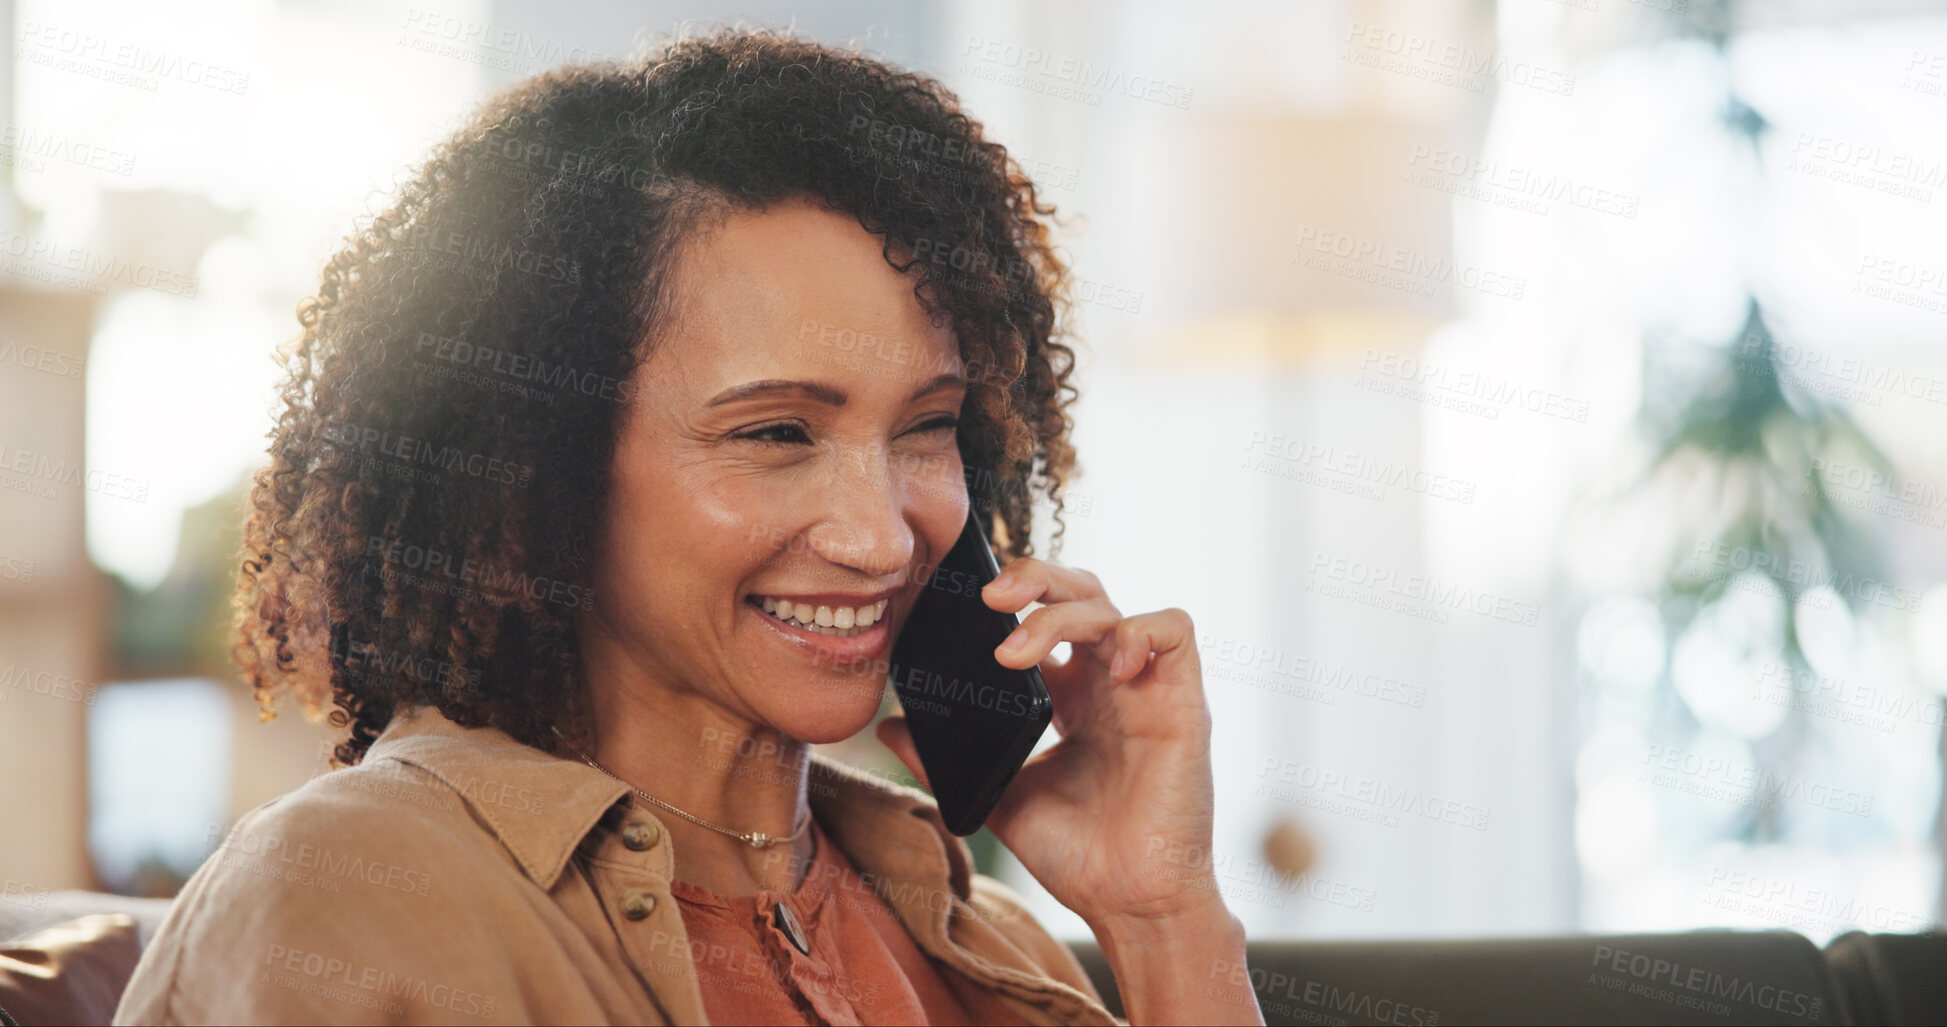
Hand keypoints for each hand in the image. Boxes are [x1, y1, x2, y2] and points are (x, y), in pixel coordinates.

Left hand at [876, 557, 1226, 929]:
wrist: (1129, 905)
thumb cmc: (1077, 856)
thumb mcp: (999, 798)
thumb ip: (944, 762)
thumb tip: (888, 728)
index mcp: (1069, 697)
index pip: (1045, 618)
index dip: (1013, 601)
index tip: (965, 609)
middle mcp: (1107, 683)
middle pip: (1079, 593)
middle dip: (1035, 578)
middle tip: (990, 597)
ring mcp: (1144, 689)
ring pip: (1113, 606)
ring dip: (1061, 613)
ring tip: (1016, 652)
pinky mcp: (1182, 703)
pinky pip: (1176, 631)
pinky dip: (1141, 630)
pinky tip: (1109, 662)